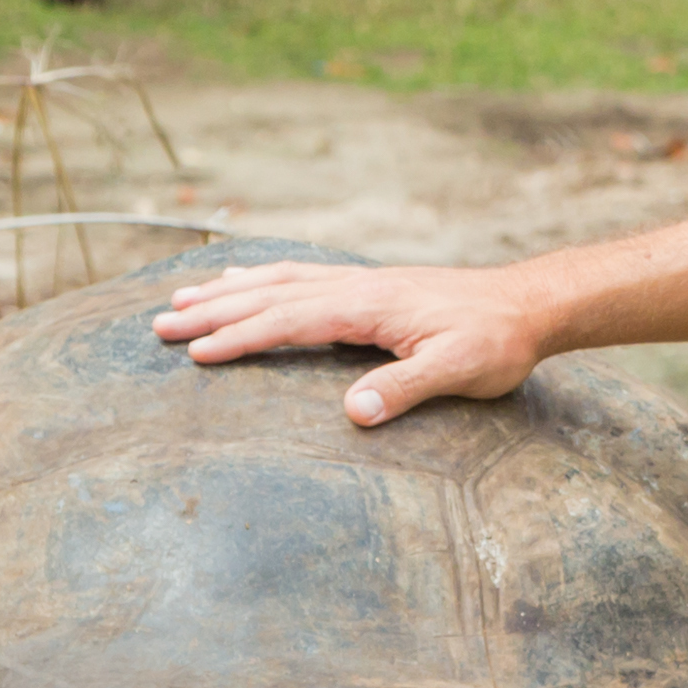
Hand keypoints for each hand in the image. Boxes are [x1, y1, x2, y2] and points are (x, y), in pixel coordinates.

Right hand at [149, 261, 555, 425]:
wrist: (529, 304)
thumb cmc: (496, 342)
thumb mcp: (460, 370)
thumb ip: (406, 389)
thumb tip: (352, 412)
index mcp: (368, 306)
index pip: (289, 321)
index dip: (239, 338)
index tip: (192, 353)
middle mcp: (356, 286)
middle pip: (270, 295)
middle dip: (212, 310)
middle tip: (158, 323)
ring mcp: (360, 282)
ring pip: (280, 280)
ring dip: (229, 290)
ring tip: (181, 297)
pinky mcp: (369, 286)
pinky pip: (302, 276)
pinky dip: (264, 278)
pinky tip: (246, 281)